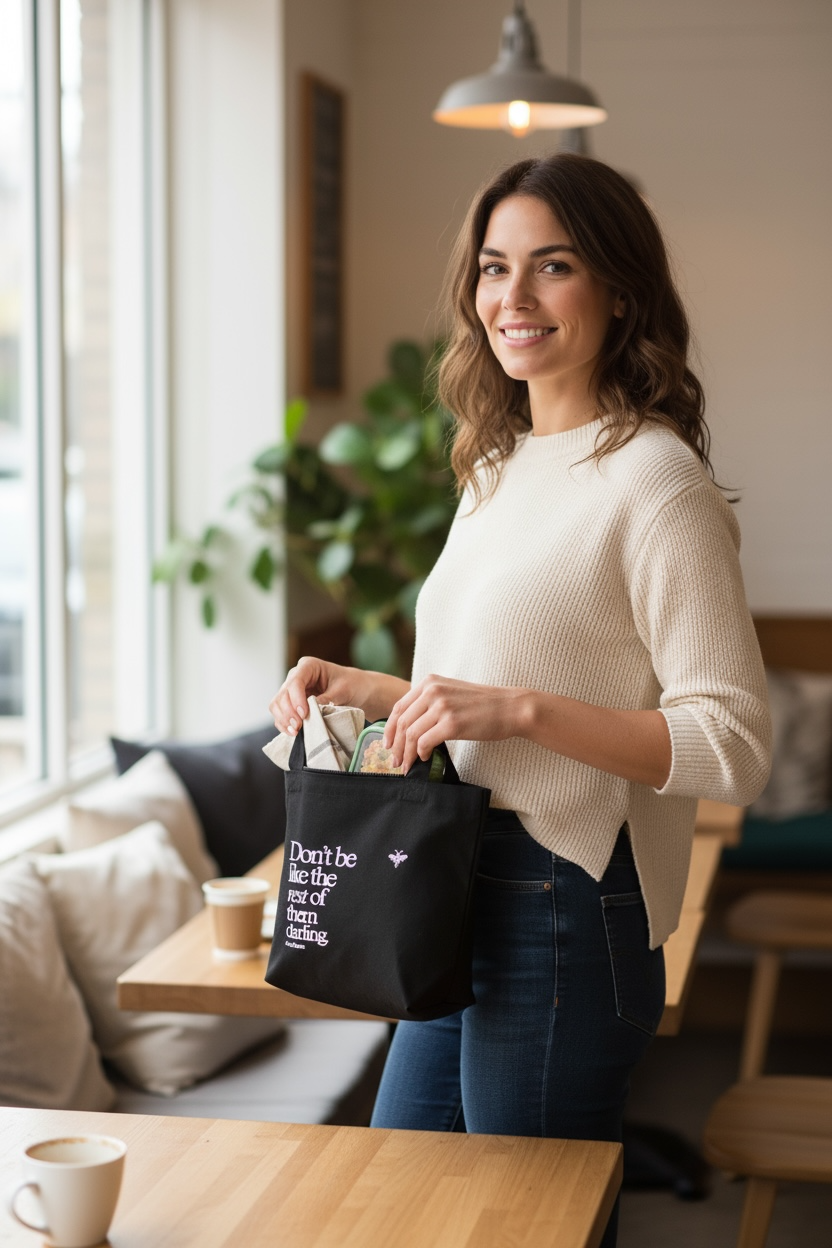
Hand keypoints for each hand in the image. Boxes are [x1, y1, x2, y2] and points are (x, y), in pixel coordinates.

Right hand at [269, 657, 360, 736]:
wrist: (353, 689)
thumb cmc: (349, 685)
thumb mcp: (342, 690)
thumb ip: (326, 699)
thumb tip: (312, 711)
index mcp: (308, 666)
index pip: (295, 682)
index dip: (297, 699)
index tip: (304, 714)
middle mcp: (296, 676)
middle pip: (283, 694)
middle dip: (288, 712)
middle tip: (298, 727)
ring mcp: (291, 689)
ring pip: (277, 704)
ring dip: (283, 719)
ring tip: (295, 731)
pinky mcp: (291, 702)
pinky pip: (280, 713)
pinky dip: (283, 723)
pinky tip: (291, 732)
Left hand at [382, 675, 528, 772]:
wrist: (510, 707)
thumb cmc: (483, 705)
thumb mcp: (452, 692)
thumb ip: (431, 701)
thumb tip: (410, 724)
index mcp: (430, 682)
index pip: (400, 706)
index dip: (390, 728)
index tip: (388, 744)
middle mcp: (433, 691)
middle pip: (402, 722)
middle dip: (396, 745)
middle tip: (395, 760)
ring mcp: (442, 707)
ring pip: (411, 734)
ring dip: (406, 753)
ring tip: (407, 765)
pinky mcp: (452, 724)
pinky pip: (424, 742)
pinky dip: (420, 753)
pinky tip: (425, 758)